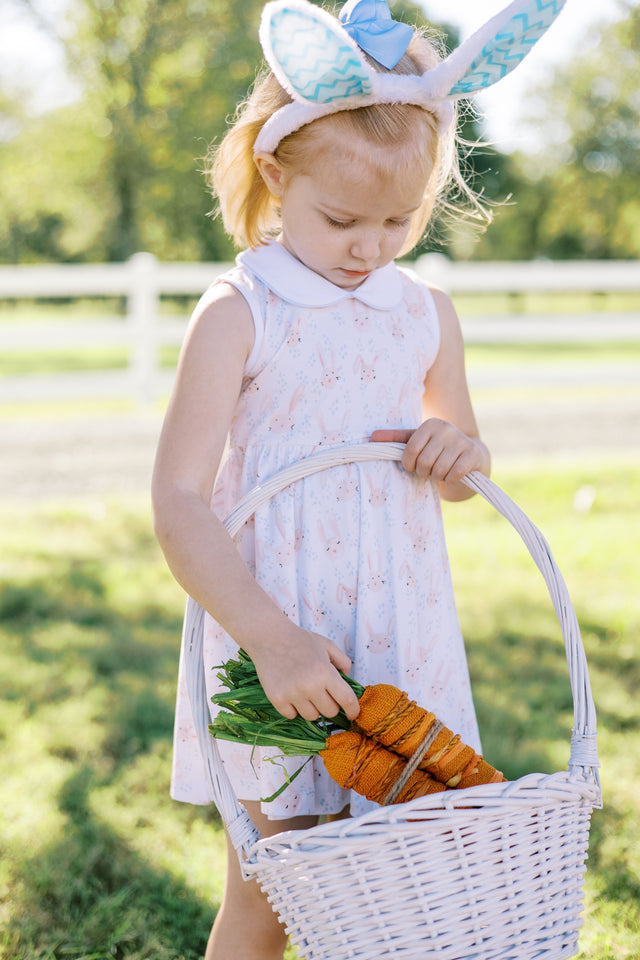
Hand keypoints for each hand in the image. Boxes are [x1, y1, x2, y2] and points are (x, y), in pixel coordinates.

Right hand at [248, 623, 360, 722]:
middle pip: (330, 712)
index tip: (352, 714)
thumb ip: (343, 661)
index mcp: (325, 672)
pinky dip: (293, 708)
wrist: (269, 637)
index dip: (353, 710)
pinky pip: (292, 715)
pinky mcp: (277, 699)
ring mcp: (293, 694)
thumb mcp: (327, 645)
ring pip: (312, 716)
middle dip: (329, 704)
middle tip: (321, 691)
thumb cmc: (300, 640)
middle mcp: (310, 686)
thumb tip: (348, 679)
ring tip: (304, 690)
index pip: (346, 700)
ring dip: (312, 707)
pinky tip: (291, 692)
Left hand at [371, 420, 486, 485]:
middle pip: (424, 462)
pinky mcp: (473, 453)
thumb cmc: (437, 449)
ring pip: (439, 470)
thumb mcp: (416, 441)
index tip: (412, 467)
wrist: (469, 454)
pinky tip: (452, 475)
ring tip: (440, 472)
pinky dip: (451, 479)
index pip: (410, 450)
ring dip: (437, 477)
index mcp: (430, 424)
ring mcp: (461, 440)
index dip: (409, 464)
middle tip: (429, 470)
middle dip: (424, 472)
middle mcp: (446, 428)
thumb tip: (372, 436)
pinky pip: (455, 474)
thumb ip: (395, 439)